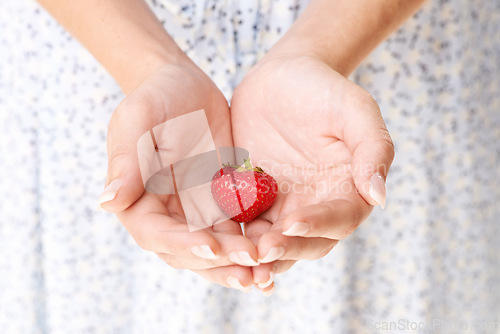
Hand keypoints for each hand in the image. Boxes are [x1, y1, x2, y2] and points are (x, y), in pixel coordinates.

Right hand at [99, 59, 258, 291]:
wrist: (186, 85)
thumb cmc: (155, 97)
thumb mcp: (136, 122)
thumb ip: (126, 163)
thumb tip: (107, 203)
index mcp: (140, 202)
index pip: (157, 234)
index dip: (183, 244)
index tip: (211, 245)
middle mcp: (168, 215)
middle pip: (190, 252)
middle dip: (220, 262)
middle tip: (252, 265)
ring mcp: (197, 213)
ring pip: (218, 250)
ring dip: (240, 264)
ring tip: (267, 274)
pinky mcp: (224, 204)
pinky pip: (239, 231)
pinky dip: (255, 244)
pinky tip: (278, 251)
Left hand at [230, 52, 394, 288]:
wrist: (281, 78)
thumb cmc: (323, 89)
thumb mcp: (354, 109)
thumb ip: (373, 148)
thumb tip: (379, 197)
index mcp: (347, 190)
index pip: (338, 218)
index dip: (317, 225)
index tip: (292, 224)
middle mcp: (315, 206)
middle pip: (305, 242)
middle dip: (285, 250)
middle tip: (262, 251)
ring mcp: (281, 206)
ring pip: (272, 242)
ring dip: (257, 258)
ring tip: (239, 263)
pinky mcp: (252, 200)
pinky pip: (242, 225)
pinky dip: (232, 240)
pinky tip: (215, 246)